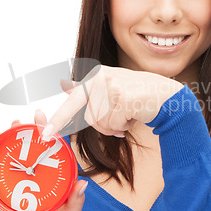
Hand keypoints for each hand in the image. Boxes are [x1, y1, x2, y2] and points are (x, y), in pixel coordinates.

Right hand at [0, 119, 86, 210]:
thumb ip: (76, 202)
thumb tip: (83, 184)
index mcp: (46, 182)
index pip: (43, 153)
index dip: (41, 134)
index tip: (40, 117)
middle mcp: (29, 185)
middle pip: (19, 156)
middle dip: (16, 137)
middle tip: (16, 125)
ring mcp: (14, 195)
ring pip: (1, 169)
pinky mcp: (2, 209)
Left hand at [42, 65, 183, 138]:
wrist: (164, 95)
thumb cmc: (136, 94)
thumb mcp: (110, 86)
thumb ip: (88, 88)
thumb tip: (64, 84)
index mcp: (95, 77)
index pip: (72, 99)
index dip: (57, 119)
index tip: (45, 133)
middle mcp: (100, 79)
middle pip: (87, 117)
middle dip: (97, 125)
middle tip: (86, 132)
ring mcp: (110, 87)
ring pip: (100, 123)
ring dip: (113, 126)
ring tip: (126, 115)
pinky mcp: (121, 98)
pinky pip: (114, 125)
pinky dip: (124, 126)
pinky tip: (133, 116)